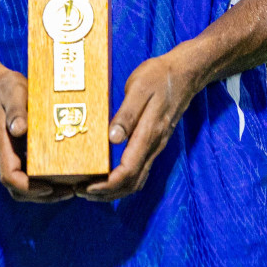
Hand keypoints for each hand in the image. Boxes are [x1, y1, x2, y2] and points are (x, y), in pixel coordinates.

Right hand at [0, 65, 75, 202]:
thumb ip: (17, 110)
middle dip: (42, 195)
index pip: (9, 177)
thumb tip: (20, 130)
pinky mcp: (11, 151)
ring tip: (69, 188)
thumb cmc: (3, 87)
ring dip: (42, 191)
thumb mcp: (12, 92)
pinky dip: (40, 179)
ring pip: (20, 183)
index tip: (51, 187)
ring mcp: (4, 154)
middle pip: (16, 188)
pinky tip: (60, 173)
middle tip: (70, 191)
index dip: (30, 188)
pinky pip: (23, 172)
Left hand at [84, 50, 201, 201]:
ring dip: (114, 190)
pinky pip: (139, 171)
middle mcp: (153, 146)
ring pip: (136, 181)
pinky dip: (122, 181)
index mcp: (149, 134)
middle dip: (106, 193)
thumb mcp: (139, 88)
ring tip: (90, 189)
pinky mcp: (154, 143)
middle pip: (131, 183)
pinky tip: (108, 177)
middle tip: (81, 192)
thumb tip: (112, 139)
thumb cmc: (159, 77)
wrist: (184, 73)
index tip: (87, 187)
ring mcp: (155, 146)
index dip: (106, 184)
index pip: (128, 171)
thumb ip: (127, 114)